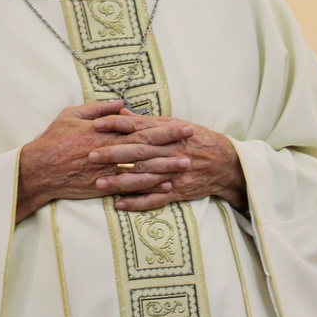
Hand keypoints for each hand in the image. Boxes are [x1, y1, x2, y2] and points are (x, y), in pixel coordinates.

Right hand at [16, 101, 193, 221]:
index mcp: (105, 131)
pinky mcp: (105, 186)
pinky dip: (150, 187)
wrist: (40, 169)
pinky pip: (132, 187)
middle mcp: (110, 150)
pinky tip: (166, 186)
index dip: (162, 127)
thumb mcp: (72, 114)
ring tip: (186, 164)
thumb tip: (121, 104)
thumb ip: (98, 109)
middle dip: (171, 142)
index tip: (181, 124)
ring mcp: (109, 170)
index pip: (140, 128)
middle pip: (147, 146)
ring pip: (144, 168)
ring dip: (167, 166)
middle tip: (192, 139)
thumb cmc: (54, 139)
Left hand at [89, 112, 246, 211]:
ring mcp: (173, 173)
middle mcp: (169, 152)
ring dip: (120, 181)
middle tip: (90, 155)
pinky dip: (138, 203)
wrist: (225, 163)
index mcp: (167, 133)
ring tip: (98, 183)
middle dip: (113, 154)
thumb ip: (146, 121)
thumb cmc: (196, 140)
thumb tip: (120, 111)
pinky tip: (119, 204)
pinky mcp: (178, 191)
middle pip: (137, 153)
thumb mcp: (174, 124)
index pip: (137, 127)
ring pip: (144, 178)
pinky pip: (156, 199)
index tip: (95, 124)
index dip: (116, 125)